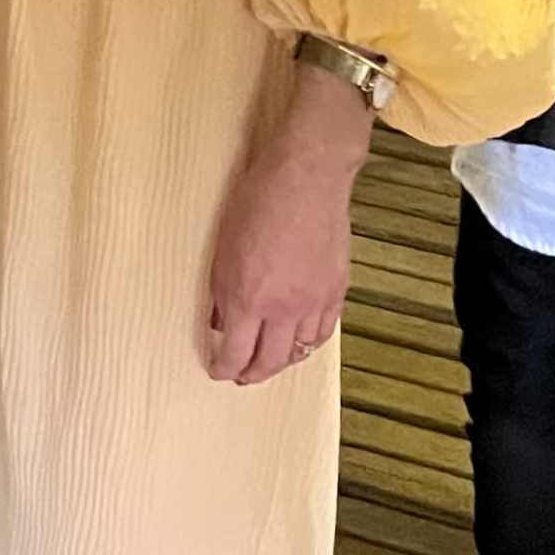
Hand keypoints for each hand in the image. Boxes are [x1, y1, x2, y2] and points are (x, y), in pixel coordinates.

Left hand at [204, 65, 370, 385]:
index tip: (219, 370)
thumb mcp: (223, 248)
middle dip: (252, 374)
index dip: (225, 368)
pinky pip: (324, 331)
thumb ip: (222, 291)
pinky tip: (302, 342)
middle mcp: (283, 309)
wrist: (305, 178)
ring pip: (300, 351)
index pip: (235, 353)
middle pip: (270, 361)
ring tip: (271, 363)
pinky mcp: (336, 290)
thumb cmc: (258, 202)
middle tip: (243, 376)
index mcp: (248, 299)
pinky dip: (310, 343)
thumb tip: (221, 320)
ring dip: (283, 362)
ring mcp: (314, 301)